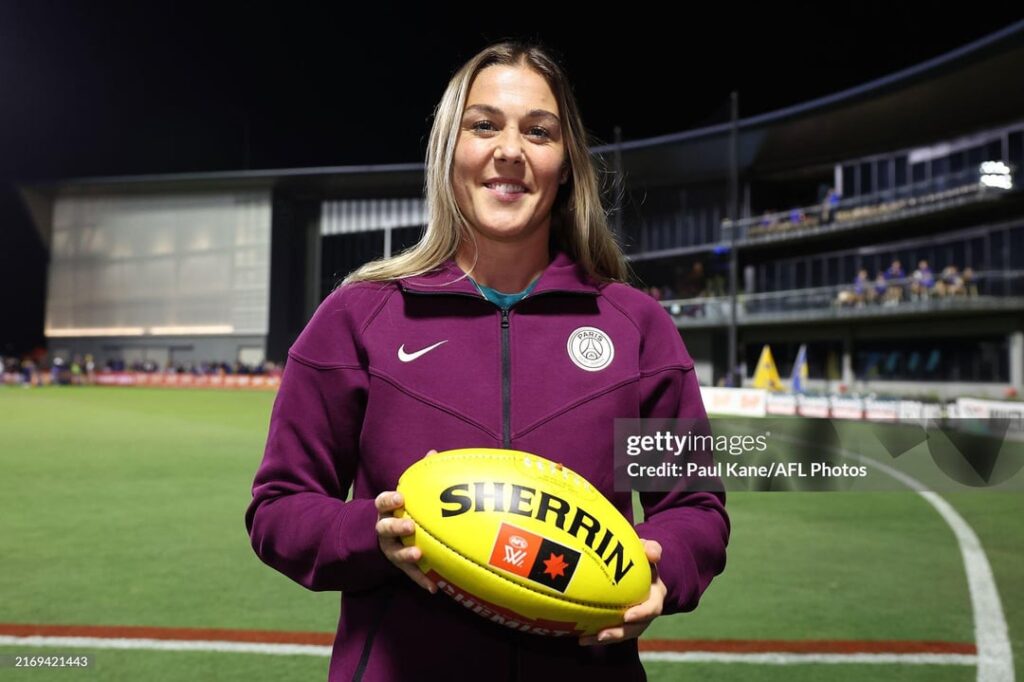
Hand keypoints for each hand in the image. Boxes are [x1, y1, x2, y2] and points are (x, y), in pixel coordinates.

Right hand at [375, 450, 437, 593]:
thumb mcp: (405, 492)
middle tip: (409, 526)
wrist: (381, 535)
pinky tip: (434, 587)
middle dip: (396, 527)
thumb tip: (433, 453)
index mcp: (385, 510)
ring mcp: (390, 549)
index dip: (389, 501)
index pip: (382, 502)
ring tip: (419, 554)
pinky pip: (411, 574)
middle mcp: (384, 530)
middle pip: (385, 529)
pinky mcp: (399, 565)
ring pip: (395, 552)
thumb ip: (417, 476)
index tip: (400, 498)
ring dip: (406, 554)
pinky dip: (421, 579)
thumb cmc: (400, 509)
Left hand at [579, 539, 665, 645]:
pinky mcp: (620, 621)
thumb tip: (654, 554)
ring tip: (586, 639)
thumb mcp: (647, 550)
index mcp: (655, 596)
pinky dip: (595, 635)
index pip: (653, 608)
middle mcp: (645, 611)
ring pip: (621, 633)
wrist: (635, 567)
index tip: (627, 616)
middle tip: (602, 634)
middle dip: (619, 633)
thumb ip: (651, 549)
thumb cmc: (640, 557)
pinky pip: (609, 630)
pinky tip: (579, 636)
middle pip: (635, 628)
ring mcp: (633, 619)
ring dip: (605, 637)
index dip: (642, 614)